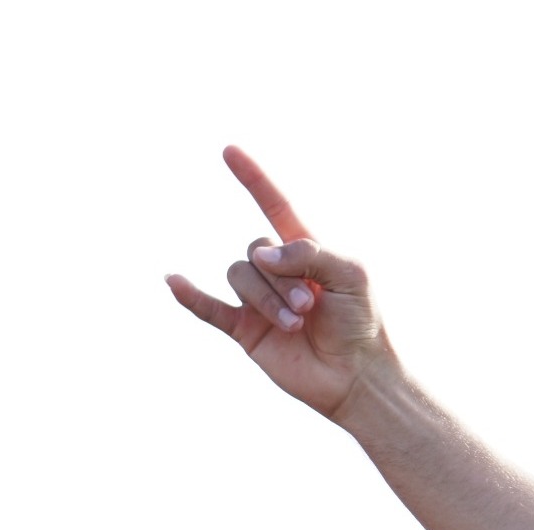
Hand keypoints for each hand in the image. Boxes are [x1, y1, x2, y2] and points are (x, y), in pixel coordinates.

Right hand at [166, 147, 397, 424]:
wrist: (355, 375)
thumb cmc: (361, 321)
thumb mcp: (350, 274)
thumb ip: (309, 253)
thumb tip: (260, 255)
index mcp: (304, 249)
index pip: (273, 205)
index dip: (252, 178)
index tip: (229, 151)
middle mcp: (276, 271)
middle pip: (255, 252)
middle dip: (281, 277)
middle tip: (310, 306)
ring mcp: (257, 300)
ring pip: (239, 278)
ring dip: (267, 300)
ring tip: (296, 322)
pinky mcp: (244, 330)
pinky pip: (208, 308)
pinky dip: (189, 295)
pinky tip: (172, 281)